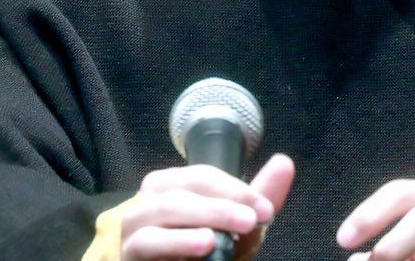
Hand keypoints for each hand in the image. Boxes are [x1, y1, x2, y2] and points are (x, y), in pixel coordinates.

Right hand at [120, 152, 294, 259]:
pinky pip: (149, 242)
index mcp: (174, 184)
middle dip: (224, 203)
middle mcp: (151, 197)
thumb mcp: (237, 228)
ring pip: (166, 209)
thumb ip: (259, 196)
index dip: (237, 188)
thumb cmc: (205, 254)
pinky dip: (177, 242)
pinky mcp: (130, 251)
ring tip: (225, 233)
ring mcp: (136, 224)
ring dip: (202, 217)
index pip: (204, 175)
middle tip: (253, 220)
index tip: (266, 210)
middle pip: (187, 188)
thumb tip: (285, 162)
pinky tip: (203, 245)